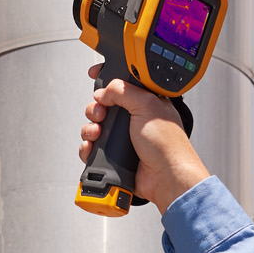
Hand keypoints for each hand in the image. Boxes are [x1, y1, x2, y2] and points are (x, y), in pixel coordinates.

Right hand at [79, 64, 210, 211]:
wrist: (165, 177)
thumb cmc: (166, 144)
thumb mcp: (147, 105)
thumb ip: (122, 91)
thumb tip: (103, 92)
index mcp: (145, 102)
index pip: (122, 85)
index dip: (107, 79)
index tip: (94, 75)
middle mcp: (133, 119)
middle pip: (103, 105)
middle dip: (96, 108)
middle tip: (100, 113)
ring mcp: (123, 138)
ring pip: (95, 126)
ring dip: (90, 128)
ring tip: (98, 133)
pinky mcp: (114, 155)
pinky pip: (92, 147)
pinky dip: (87, 147)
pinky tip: (92, 146)